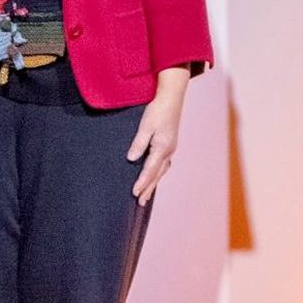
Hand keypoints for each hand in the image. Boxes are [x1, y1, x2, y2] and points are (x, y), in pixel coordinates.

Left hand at [126, 65, 189, 205]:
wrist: (171, 99)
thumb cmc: (157, 111)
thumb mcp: (145, 126)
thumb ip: (139, 143)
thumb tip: (131, 159)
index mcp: (162, 148)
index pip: (150, 170)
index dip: (141, 182)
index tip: (133, 193)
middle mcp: (168, 151)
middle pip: (156, 175)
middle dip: (148, 189)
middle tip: (140, 203)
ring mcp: (170, 149)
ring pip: (161, 171)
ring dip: (153, 183)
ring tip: (146, 195)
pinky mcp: (169, 145)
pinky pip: (163, 165)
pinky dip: (157, 174)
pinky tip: (154, 176)